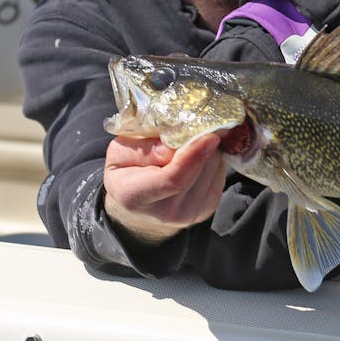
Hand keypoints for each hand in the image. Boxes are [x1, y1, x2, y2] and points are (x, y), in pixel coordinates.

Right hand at [102, 134, 227, 244]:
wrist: (136, 205)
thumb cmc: (126, 172)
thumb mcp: (120, 152)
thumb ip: (143, 148)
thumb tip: (170, 147)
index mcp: (136, 197)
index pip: (173, 179)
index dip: (194, 156)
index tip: (209, 136)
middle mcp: (165, 212)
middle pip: (199, 172)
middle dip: (203, 146)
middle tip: (199, 126)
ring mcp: (189, 215)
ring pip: (214, 171)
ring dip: (208, 152)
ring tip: (190, 143)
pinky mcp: (206, 210)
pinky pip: (219, 176)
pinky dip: (211, 161)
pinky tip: (196, 156)